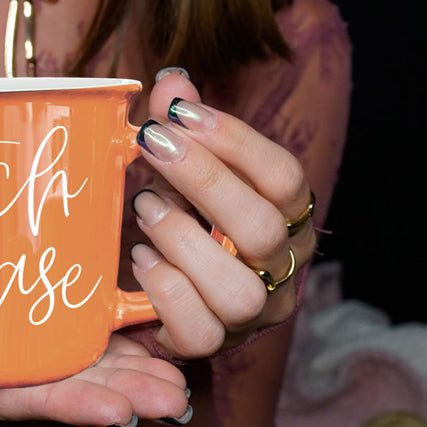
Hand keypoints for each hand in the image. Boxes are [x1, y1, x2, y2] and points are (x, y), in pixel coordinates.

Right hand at [0, 299, 189, 426]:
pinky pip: (46, 326)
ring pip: (61, 361)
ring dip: (119, 365)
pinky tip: (134, 318)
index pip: (15, 403)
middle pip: (54, 388)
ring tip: (176, 370)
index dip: (67, 406)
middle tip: (174, 395)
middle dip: (115, 392)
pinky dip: (90, 325)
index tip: (120, 411)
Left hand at [129, 69, 316, 357]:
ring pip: (238, 291)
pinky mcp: (211, 345)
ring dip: (183, 241)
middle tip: (151, 144)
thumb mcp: (183, 167)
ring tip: (143, 206)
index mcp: (286, 216)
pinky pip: (199, 334)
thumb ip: (179, 126)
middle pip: (263, 228)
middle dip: (203, 179)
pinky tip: (141, 258)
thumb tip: (172, 81)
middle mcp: (279, 268)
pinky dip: (166, 292)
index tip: (179, 112)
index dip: (234, 140)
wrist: (168, 291)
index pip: (285, 178)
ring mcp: (250, 314)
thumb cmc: (185, 215)